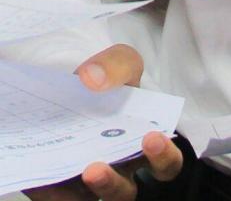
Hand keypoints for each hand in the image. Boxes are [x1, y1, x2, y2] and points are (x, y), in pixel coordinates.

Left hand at [24, 44, 183, 198]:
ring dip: (87, 189)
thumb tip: (92, 78)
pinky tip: (45, 172)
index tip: (152, 137)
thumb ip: (116, 65)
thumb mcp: (119, 62)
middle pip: (124, 194)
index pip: (165, 165)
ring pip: (92, 200)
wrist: (65, 84)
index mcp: (141, 145)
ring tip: (81, 170)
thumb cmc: (104, 81)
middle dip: (113, 184)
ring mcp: (84, 183)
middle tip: (97, 167)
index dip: (164, 158)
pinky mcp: (55, 187)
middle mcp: (116, 170)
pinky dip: (52, 189)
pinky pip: (57, 198)